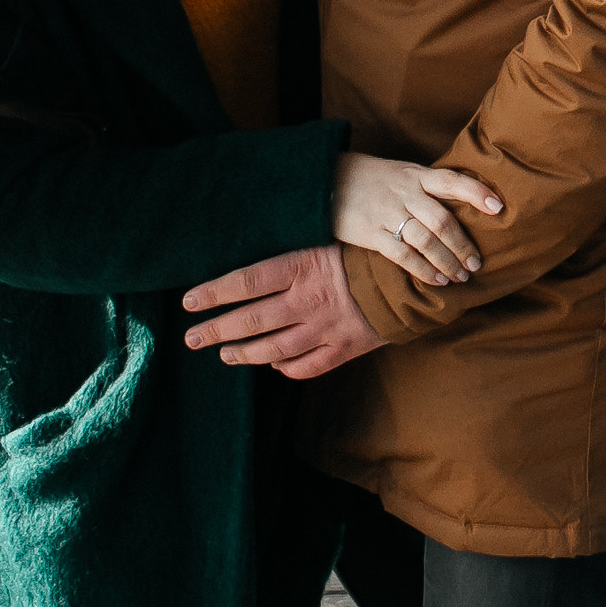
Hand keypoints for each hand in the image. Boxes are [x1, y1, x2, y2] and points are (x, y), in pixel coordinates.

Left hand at [182, 243, 383, 380]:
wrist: (416, 275)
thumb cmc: (368, 250)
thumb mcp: (329, 238)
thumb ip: (297, 252)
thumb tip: (262, 258)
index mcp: (303, 267)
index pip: (246, 282)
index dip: (214, 293)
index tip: (189, 302)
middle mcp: (308, 301)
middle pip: (251, 320)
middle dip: (216, 330)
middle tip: (191, 338)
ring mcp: (325, 328)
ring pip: (274, 349)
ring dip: (244, 353)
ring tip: (224, 355)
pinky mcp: (344, 347)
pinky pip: (307, 366)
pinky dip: (286, 369)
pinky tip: (272, 366)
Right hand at [331, 150, 502, 291]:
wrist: (326, 180)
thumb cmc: (373, 179)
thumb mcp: (402, 173)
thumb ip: (428, 187)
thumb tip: (465, 205)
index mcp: (417, 175)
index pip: (453, 180)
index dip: (477, 192)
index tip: (498, 208)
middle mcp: (405, 193)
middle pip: (442, 219)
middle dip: (463, 245)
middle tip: (477, 263)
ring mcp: (388, 213)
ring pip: (425, 240)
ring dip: (447, 262)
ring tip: (461, 277)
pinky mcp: (371, 233)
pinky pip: (402, 255)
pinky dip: (423, 270)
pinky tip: (437, 280)